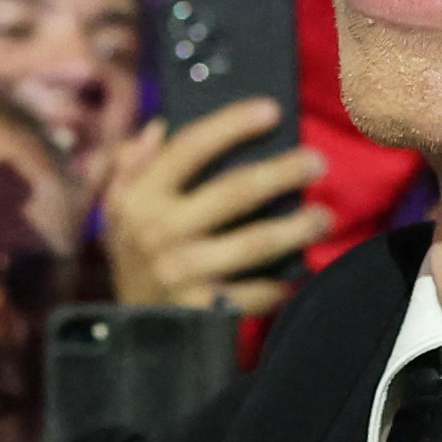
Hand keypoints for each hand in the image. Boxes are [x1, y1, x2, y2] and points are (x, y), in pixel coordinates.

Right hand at [96, 102, 324, 317]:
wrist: (128, 331)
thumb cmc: (132, 257)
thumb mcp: (118, 209)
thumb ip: (132, 165)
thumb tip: (158, 127)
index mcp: (142, 197)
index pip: (190, 147)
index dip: (232, 124)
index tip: (270, 110)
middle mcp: (162, 231)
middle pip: (235, 191)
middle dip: (282, 173)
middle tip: (317, 162)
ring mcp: (184, 272)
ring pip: (254, 243)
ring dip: (296, 227)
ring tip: (323, 216)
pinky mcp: (202, 310)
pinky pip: (254, 295)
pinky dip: (281, 286)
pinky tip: (301, 272)